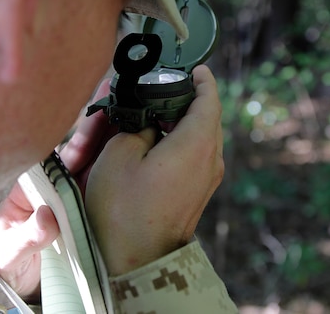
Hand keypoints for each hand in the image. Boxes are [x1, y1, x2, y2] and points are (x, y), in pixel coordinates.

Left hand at [0, 78, 114, 296]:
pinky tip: (137, 152)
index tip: (97, 119)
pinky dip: (118, 169)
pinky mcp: (87, 208)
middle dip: (99, 129)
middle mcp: (54, 185)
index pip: (55, 156)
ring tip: (133, 117)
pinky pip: (103, 186)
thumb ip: (27, 237)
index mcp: (31, 186)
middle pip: (79, 153)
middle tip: (120, 104)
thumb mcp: (11, 251)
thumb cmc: (8, 260)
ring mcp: (72, 195)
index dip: (77, 139)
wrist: (17, 282)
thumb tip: (48, 219)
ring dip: (112, 142)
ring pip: (95, 165)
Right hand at [84, 65, 223, 274]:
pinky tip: (153, 143)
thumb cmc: (124, 210)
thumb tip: (147, 121)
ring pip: (199, 138)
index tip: (190, 67)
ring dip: (179, 123)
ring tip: (150, 116)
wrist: (136, 261)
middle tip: (158, 89)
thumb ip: (136, 125)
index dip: (201, 79)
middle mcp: (210, 159)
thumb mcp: (119, 154)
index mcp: (197, 143)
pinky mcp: (197, 194)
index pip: (209, 98)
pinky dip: (178, 143)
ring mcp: (207, 180)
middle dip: (184, 100)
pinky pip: (194, 157)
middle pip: (206, 117)